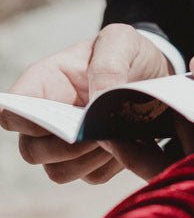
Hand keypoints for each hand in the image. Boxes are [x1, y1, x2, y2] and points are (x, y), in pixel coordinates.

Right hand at [0, 24, 171, 184]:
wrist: (156, 71)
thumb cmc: (129, 51)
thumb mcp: (121, 41)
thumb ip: (107, 67)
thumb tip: (96, 104)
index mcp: (45, 83)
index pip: (11, 110)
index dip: (23, 120)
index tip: (57, 119)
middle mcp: (49, 117)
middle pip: (30, 151)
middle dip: (64, 146)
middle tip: (97, 130)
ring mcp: (66, 144)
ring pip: (59, 171)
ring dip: (90, 157)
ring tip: (119, 130)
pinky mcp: (90, 162)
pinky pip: (92, 176)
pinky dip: (112, 163)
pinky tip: (130, 139)